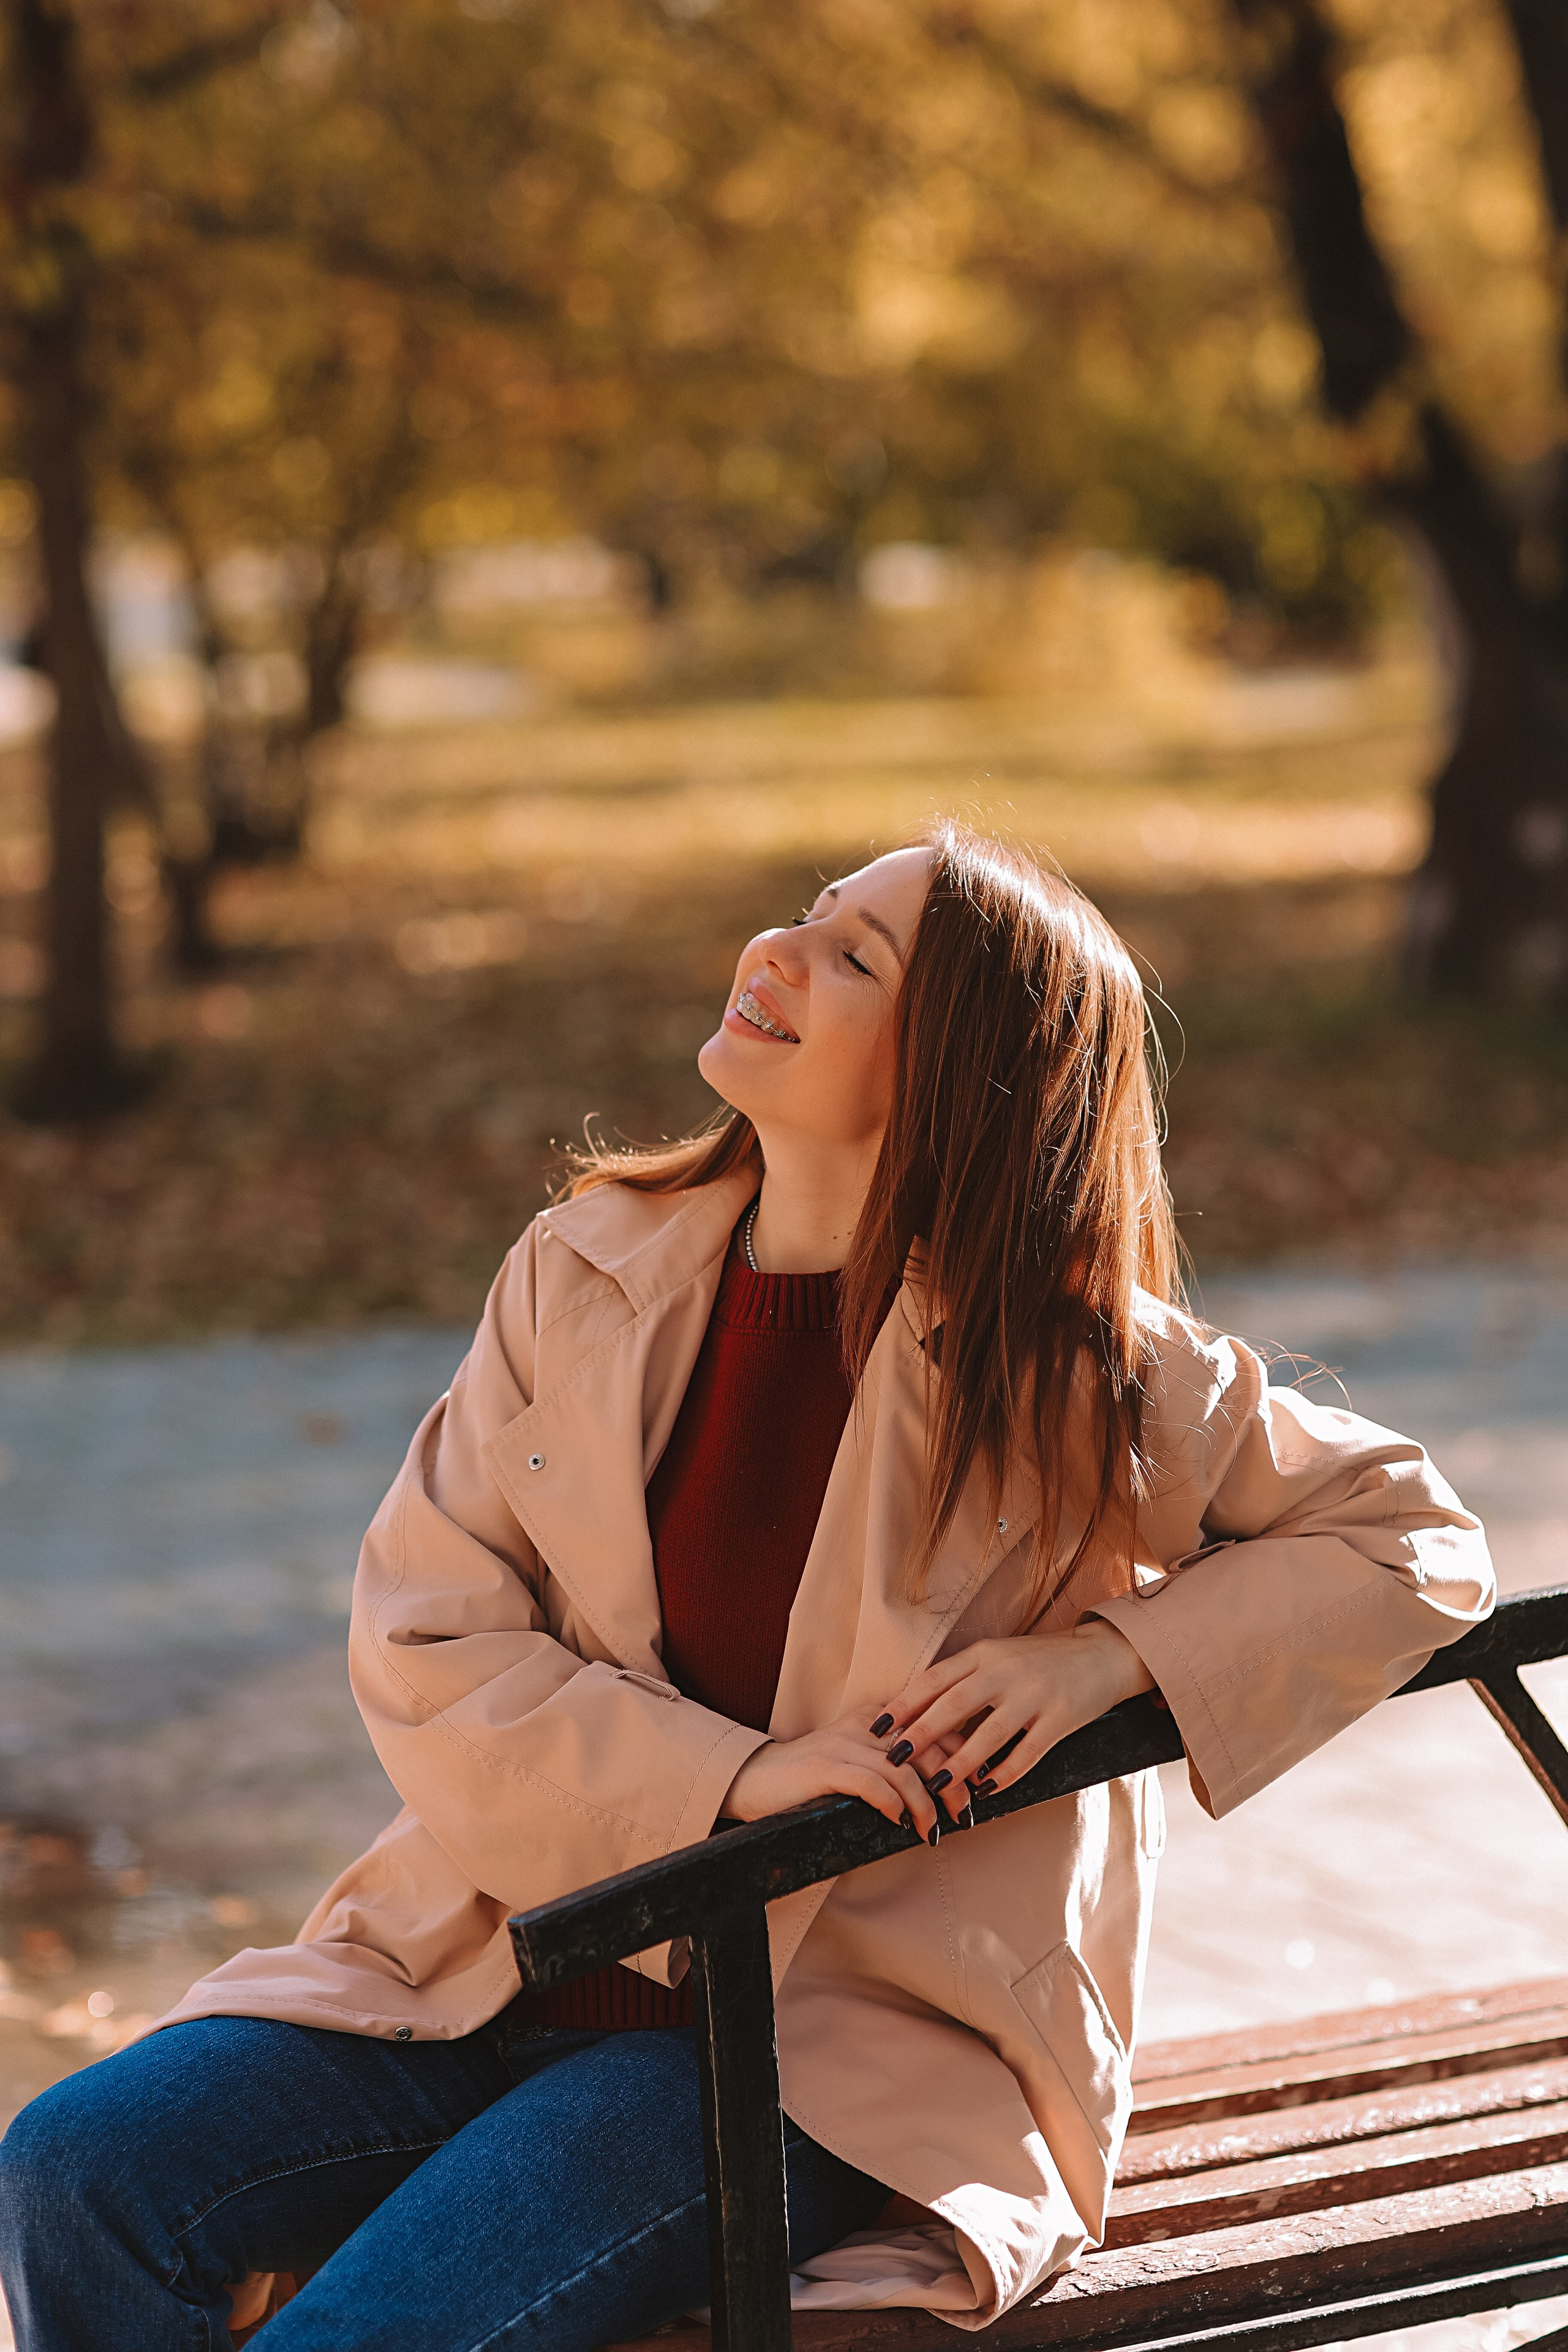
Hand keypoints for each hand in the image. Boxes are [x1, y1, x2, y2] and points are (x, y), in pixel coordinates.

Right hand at [720, 1706, 961, 1843]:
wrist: (758, 1778)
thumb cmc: (813, 1778)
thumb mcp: (859, 1761)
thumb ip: (894, 1765)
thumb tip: (942, 1789)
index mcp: (877, 1718)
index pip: (936, 1729)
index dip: (964, 1757)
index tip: (979, 1787)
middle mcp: (865, 1725)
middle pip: (927, 1749)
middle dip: (954, 1785)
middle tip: (965, 1816)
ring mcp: (844, 1744)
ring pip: (903, 1771)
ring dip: (925, 1805)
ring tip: (932, 1831)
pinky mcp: (825, 1768)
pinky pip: (871, 1784)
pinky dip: (891, 1804)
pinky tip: (898, 1823)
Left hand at [876, 1618, 1155, 1823]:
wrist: (1102, 1655)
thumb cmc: (1041, 1660)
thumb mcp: (1000, 1657)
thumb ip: (966, 1678)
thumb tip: (919, 1710)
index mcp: (985, 1654)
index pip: (935, 1679)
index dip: (904, 1703)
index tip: (877, 1727)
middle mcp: (1006, 1671)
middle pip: (954, 1704)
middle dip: (921, 1733)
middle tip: (894, 1758)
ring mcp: (1035, 1694)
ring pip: (989, 1733)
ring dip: (960, 1762)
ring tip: (936, 1784)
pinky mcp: (1061, 1718)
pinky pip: (1028, 1751)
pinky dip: (1005, 1772)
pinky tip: (986, 1788)